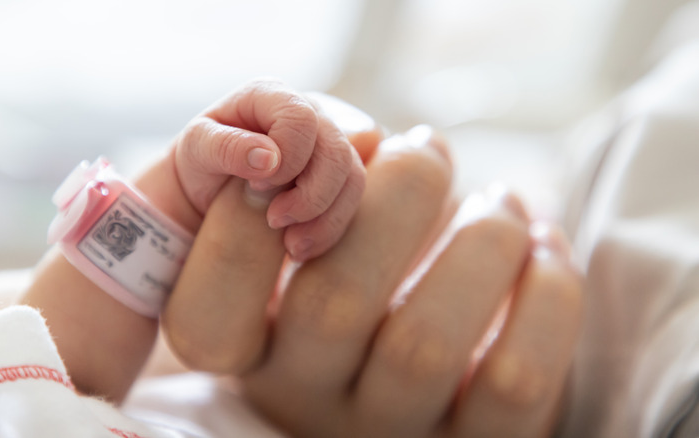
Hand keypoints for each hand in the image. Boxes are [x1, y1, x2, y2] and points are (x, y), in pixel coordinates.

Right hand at [163, 119, 582, 437]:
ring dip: (481, 239)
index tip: (295, 160)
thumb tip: (365, 139)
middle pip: (332, 306)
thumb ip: (313, 201)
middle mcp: (312, 402)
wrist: (436, 388)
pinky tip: (543, 246)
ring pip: (425, 344)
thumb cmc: (364, 293)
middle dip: (394, 196)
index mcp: (255, 357)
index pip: (207, 316)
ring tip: (502, 199)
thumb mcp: (310, 262)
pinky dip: (547, 293)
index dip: (240, 228)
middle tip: (426, 146)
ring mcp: (392, 432)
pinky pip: (513, 379)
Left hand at [171, 79, 366, 260]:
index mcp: (271, 95)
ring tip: (288, 244)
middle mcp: (308, 113)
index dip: (288, 157)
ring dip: (323, 218)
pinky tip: (298, 247)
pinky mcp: (338, 176)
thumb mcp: (196, 149)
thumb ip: (227, 147)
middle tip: (274, 220)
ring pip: (352, 179)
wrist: (207, 189)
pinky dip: (328, 230)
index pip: (301, 119)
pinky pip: (351, 202)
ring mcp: (328, 144)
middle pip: (336, 152)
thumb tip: (270, 158)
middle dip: (310, 195)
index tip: (256, 184)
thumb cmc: (200, 161)